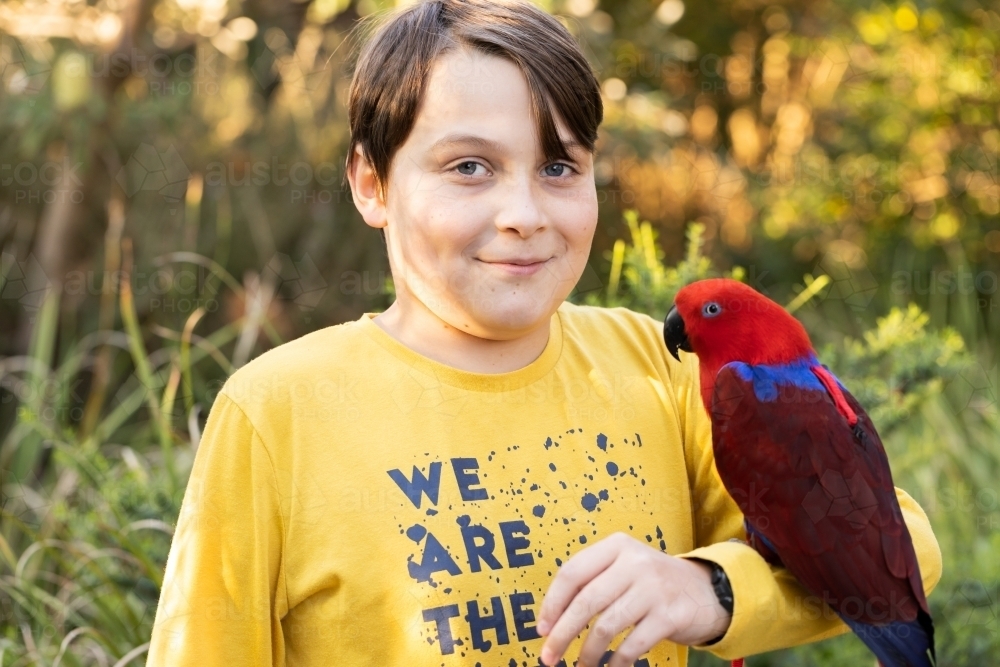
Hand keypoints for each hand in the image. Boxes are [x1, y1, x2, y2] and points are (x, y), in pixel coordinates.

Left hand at [535, 532, 731, 666]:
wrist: (706, 591)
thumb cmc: (653, 584)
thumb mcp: (625, 568)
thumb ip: (594, 582)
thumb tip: (552, 619)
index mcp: (617, 546)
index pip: (572, 573)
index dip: (552, 603)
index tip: (542, 628)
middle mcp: (635, 562)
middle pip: (586, 601)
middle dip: (562, 633)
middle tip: (548, 656)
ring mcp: (654, 588)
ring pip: (606, 626)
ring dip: (588, 653)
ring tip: (581, 666)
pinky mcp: (670, 615)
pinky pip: (632, 645)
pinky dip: (617, 662)